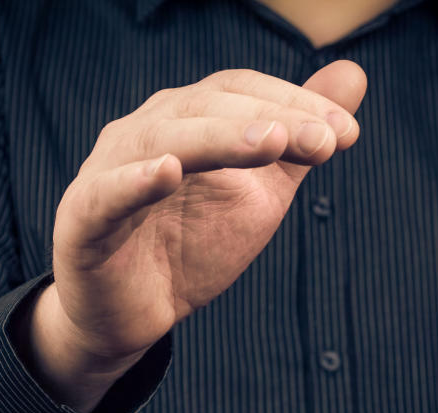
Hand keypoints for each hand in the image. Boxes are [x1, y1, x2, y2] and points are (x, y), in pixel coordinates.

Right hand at [17, 61, 367, 412]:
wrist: (133, 314)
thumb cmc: (190, 245)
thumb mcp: (261, 192)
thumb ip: (301, 140)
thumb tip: (354, 72)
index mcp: (185, 119)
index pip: (240, 92)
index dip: (294, 102)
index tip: (347, 134)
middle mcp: (145, 131)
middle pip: (208, 105)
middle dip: (272, 119)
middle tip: (325, 141)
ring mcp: (109, 170)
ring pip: (163, 138)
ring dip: (219, 137)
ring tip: (272, 142)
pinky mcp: (83, 220)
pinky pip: (106, 195)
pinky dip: (134, 182)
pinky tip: (167, 172)